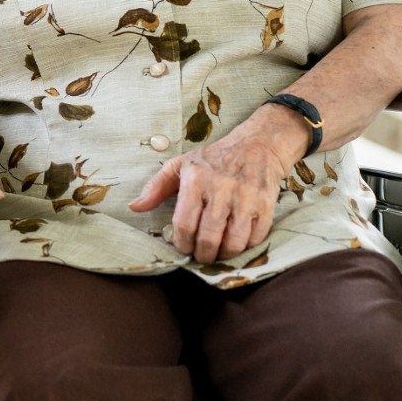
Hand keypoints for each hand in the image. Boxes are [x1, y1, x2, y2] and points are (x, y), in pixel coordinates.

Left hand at [128, 110, 302, 262]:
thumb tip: (134, 207)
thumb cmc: (214, 158)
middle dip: (202, 254)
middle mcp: (221, 189)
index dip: (181, 243)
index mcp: (196, 180)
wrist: (258, 145)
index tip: (183, 247)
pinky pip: (255, 238)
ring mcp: (246, 198)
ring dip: (224, 254)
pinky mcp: (266, 205)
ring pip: (233, 242)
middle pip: (208, 237)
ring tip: (218, 253)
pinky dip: (245, 247)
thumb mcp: (181, 165)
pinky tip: (237, 243)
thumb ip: (156, 187)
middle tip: (200, 255)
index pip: (184, 223)